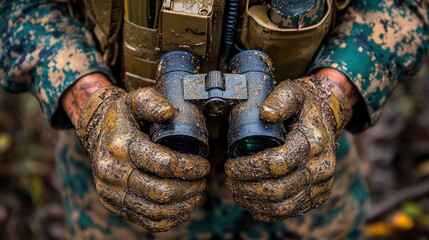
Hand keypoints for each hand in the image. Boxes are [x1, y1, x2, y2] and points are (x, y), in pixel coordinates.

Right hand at [76, 86, 209, 231]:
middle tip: (202, 181)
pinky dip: (168, 219)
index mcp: (121, 146)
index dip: (190, 167)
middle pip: (161, 192)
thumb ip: (152, 102)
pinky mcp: (113, 204)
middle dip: (189, 188)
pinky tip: (182, 210)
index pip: (164, 164)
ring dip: (182, 205)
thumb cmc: (123, 116)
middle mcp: (112, 172)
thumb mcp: (135, 99)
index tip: (204, 166)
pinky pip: (144, 221)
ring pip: (155, 210)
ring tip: (196, 194)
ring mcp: (111, 191)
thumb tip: (170, 113)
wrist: (96, 131)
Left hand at [225, 75, 351, 221]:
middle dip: (247, 188)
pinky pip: (292, 211)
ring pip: (284, 206)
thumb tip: (265, 113)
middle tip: (230, 180)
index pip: (277, 163)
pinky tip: (252, 203)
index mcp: (313, 142)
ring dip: (255, 202)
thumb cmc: (305, 104)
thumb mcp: (293, 92)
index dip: (249, 168)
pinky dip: (268, 212)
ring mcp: (321, 184)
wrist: (330, 115)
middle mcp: (320, 167)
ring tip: (237, 191)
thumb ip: (280, 99)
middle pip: (278, 189)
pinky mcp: (319, 195)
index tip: (230, 165)